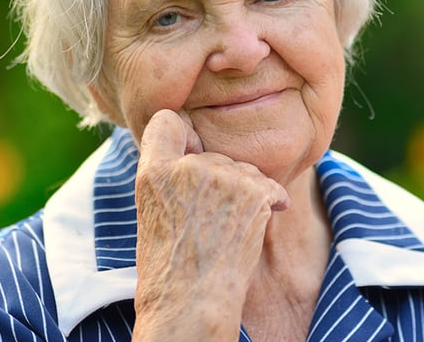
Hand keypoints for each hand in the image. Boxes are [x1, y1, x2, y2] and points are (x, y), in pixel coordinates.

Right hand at [131, 109, 289, 340]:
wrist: (192, 303)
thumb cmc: (170, 269)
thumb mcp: (152, 214)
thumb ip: (168, 179)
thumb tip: (193, 153)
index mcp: (153, 172)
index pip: (166, 121)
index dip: (183, 136)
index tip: (191, 152)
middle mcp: (188, 166)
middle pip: (214, 153)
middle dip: (220, 178)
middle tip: (212, 220)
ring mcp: (222, 176)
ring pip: (243, 169)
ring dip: (245, 192)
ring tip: (229, 229)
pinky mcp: (252, 191)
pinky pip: (271, 186)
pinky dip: (271, 202)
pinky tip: (262, 219)